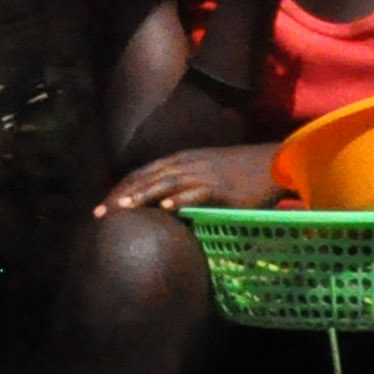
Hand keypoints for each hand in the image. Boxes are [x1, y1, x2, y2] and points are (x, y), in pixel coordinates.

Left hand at [95, 146, 283, 216]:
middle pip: (146, 178)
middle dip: (121, 195)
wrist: (274, 162)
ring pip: (166, 183)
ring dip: (142, 195)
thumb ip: (183, 185)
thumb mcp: (205, 173)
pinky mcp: (222, 187)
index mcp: (180, 160)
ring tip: (123, 208)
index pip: (141, 173)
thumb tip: (163, 205)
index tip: (101, 205)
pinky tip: (166, 209)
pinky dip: (181, 199)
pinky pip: (198, 192)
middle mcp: (186, 164)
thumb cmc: (240, 172)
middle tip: (99, 213)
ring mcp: (203, 174)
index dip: (119, 188)